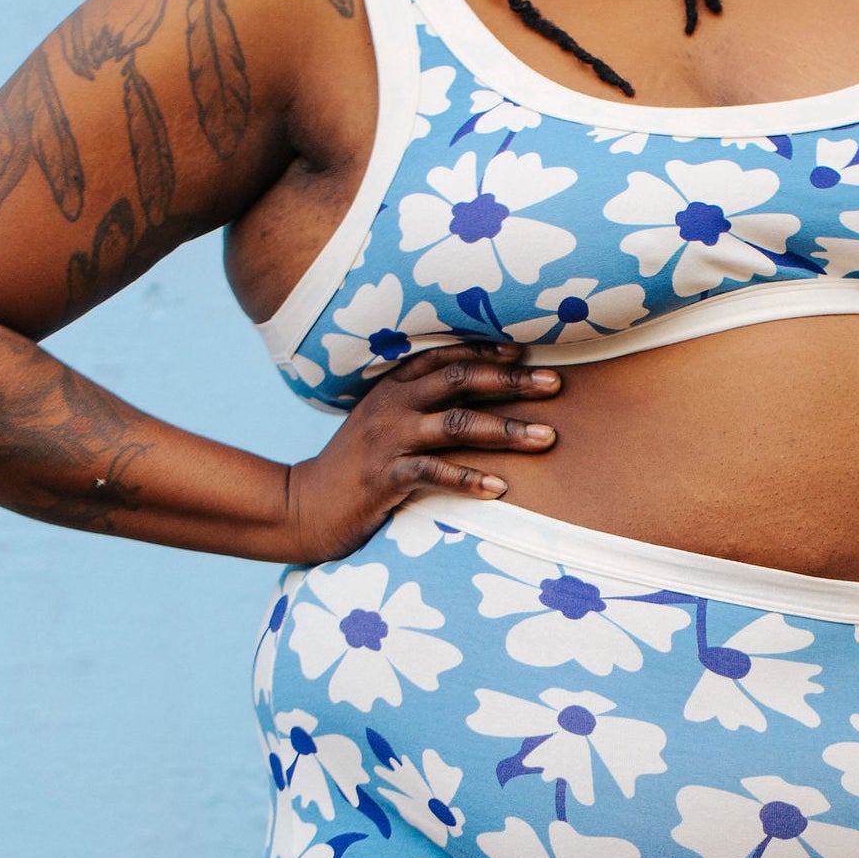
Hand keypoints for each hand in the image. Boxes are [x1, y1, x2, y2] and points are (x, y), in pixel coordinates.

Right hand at [282, 341, 560, 563]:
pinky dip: (469, 480)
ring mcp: (389, 440)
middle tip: (556, 384)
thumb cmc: (354, 466)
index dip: (488, 351)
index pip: (447, 357)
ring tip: (547, 437)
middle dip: (512, 380)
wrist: (302, 507)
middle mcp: (393, 405)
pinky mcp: (385, 479)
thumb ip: (419, 405)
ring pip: (457, 425)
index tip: (528, 350)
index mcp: (394, 387)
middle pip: (461, 381)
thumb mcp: (381, 423)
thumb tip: (476, 397)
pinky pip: (434, 473)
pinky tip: (500, 488)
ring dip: (507, 429)